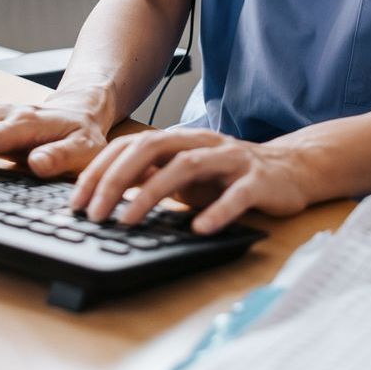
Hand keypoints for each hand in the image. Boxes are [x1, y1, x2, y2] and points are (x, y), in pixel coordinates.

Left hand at [69, 129, 313, 234]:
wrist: (293, 169)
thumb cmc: (231, 175)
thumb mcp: (186, 174)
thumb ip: (152, 176)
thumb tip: (106, 190)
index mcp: (180, 140)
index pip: (131, 146)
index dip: (101, 170)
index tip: (77, 200)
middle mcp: (202, 143)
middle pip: (152, 148)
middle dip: (117, 178)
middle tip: (94, 212)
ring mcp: (231, 159)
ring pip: (187, 165)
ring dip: (153, 193)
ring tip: (128, 221)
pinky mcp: (259, 181)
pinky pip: (236, 194)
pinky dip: (217, 210)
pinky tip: (198, 228)